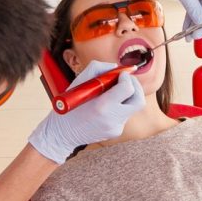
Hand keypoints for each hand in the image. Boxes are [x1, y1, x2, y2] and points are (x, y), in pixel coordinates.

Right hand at [28, 60, 144, 163]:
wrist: (63, 133)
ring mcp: (115, 128)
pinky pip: (123, 116)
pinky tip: (103, 109)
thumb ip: (98, 69)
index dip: (127, 78)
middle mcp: (112, 119)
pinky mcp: (115, 132)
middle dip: (135, 87)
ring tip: (109, 95)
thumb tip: (116, 67)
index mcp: (103, 106)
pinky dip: (117, 108)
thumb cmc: (70, 106)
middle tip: (126, 80)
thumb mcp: (79, 82)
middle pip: (138, 101)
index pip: (128, 89)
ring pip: (130, 108)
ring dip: (124, 98)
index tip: (121, 74)